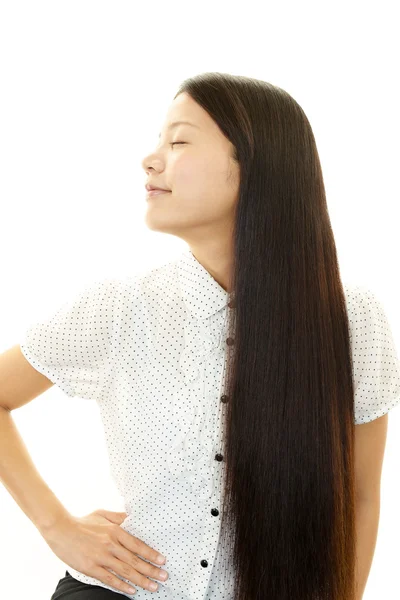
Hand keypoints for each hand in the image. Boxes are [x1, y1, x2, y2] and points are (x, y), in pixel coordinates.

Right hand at [42, 508, 167, 594]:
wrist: (61, 529)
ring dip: (141, 580)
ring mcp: (101, 557)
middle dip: (151, 570)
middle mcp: (110, 544)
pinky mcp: (91, 567)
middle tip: (164, 577)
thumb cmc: (83, 521)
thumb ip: (119, 517)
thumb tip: (134, 518)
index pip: (137, 545)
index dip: (151, 554)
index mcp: (115, 530)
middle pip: (135, 560)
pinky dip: (122, 585)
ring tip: (153, 586)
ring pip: (125, 571)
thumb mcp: (103, 514)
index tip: (162, 561)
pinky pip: (109, 578)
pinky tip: (131, 590)